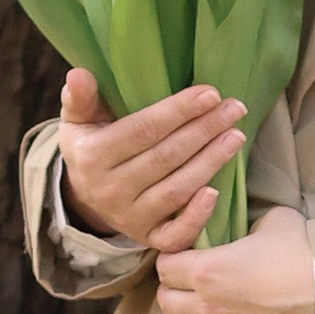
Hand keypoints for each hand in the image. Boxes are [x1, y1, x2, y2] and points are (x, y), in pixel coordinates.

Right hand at [59, 70, 246, 252]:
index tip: (210, 93)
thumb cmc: (91, 145)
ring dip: (210, 163)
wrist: (86, 196)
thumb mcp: (78, 120)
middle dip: (204, 131)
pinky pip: (175, 236)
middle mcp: (110, 191)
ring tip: (236, 136)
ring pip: (176, 190)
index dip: (178, 111)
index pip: (143, 130)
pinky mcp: (148, 239)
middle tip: (234, 109)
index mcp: (92, 157)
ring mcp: (130, 218)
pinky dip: (196, 218)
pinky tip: (217, 192)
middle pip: (166, 157)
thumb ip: (79, 98)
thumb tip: (78, 74)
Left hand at [159, 209, 314, 313]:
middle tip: (187, 291)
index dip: (171, 262)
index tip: (182, 262)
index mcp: (208, 270)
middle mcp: (208, 308)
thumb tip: (248, 235)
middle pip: (168, 304)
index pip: (166, 267)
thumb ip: (250, 228)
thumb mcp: (276, 222)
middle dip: (173, 295)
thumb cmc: (308, 254)